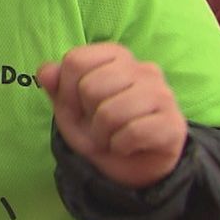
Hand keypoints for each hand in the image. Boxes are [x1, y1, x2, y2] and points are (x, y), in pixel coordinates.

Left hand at [37, 43, 186, 188]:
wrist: (128, 165)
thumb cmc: (97, 127)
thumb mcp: (68, 106)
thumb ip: (56, 85)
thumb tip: (46, 71)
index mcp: (115, 55)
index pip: (76, 60)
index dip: (66, 90)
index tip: (78, 105)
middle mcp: (143, 68)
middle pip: (90, 87)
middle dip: (87, 114)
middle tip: (98, 124)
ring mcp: (163, 94)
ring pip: (111, 112)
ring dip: (103, 134)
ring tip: (111, 136)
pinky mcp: (174, 123)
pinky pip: (133, 132)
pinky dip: (121, 145)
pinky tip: (127, 146)